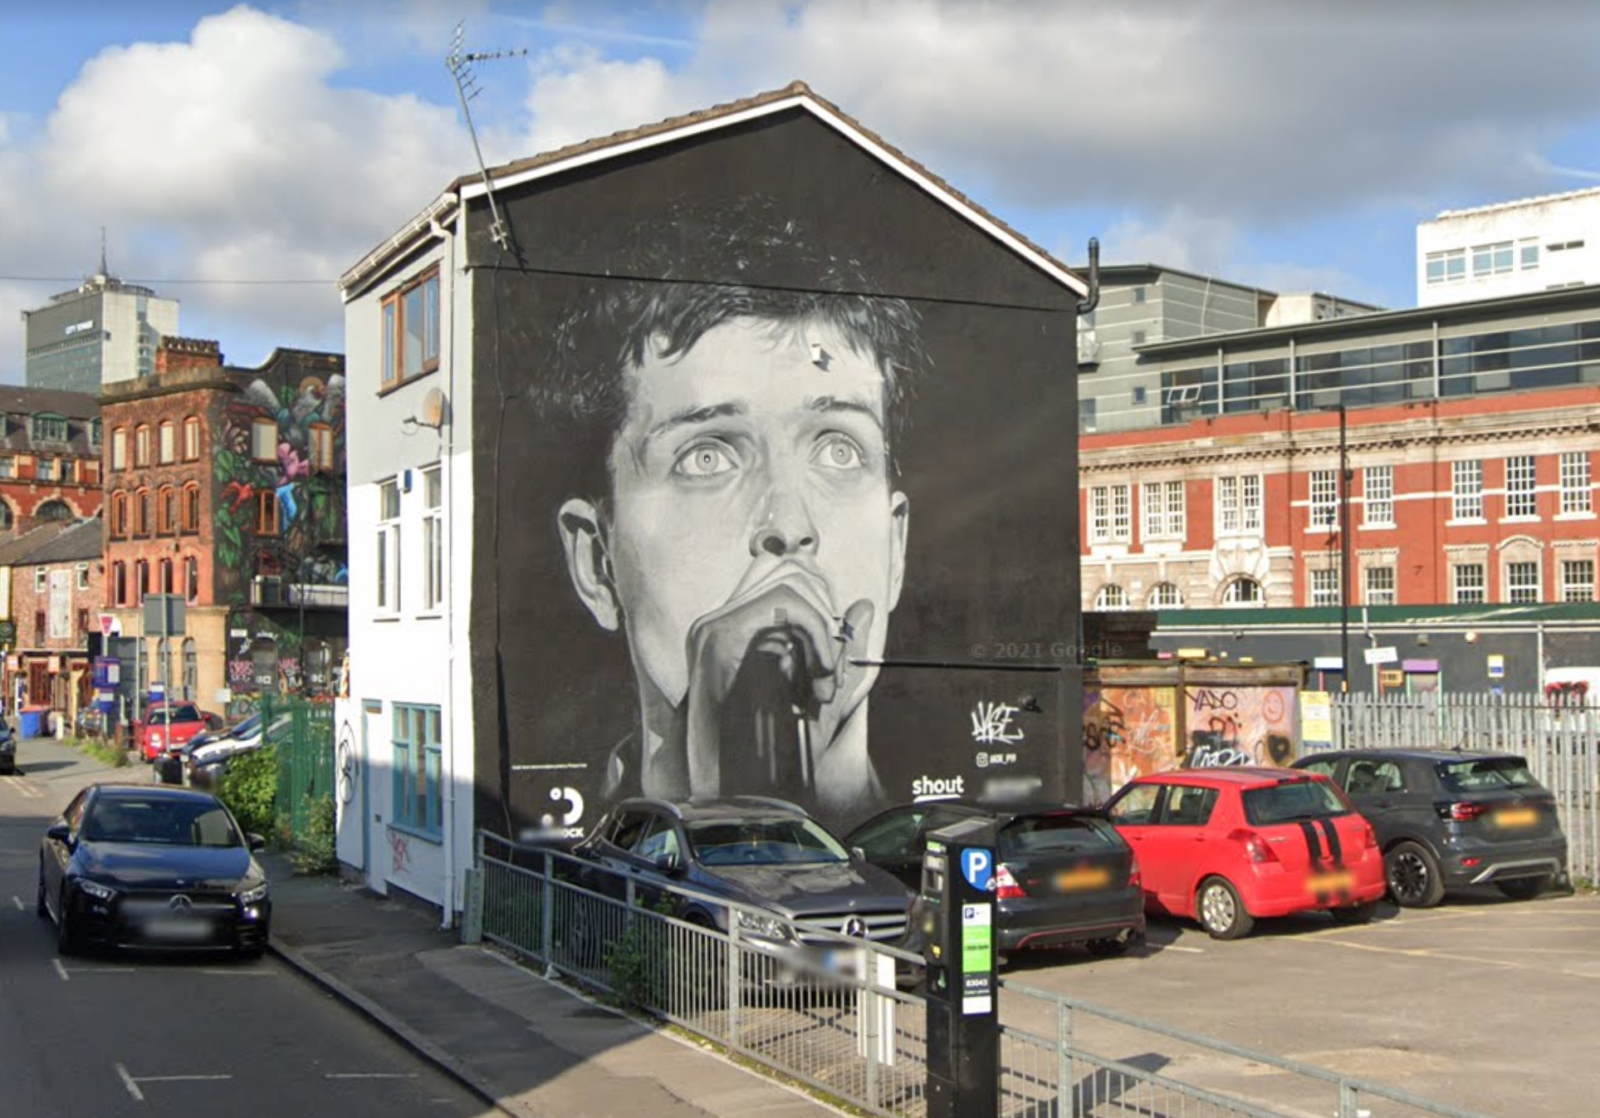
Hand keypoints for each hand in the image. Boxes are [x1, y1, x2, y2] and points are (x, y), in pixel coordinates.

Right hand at [681, 570, 874, 797]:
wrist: (746, 792)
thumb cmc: (780, 751)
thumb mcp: (819, 693)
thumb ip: (840, 650)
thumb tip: (863, 605)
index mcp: (736, 633)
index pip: (786, 577)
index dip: (823, 605)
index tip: (831, 661)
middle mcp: (719, 622)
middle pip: (791, 570)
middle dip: (827, 614)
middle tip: (831, 671)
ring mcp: (714, 626)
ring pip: (791, 583)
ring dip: (824, 629)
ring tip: (824, 679)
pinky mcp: (718, 635)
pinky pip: (785, 604)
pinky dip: (816, 635)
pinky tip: (818, 676)